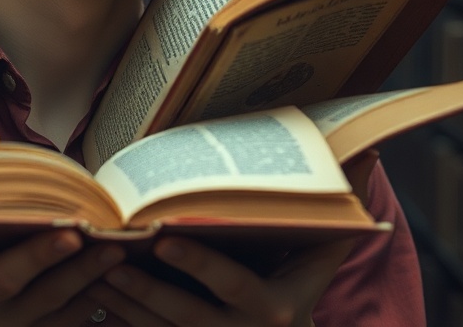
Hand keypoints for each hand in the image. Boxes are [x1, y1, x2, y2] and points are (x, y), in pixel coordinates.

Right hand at [0, 130, 126, 325]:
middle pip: (46, 298)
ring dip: (96, 282)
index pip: (6, 278)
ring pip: (66, 313)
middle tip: (112, 241)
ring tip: (124, 251)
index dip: (38, 256)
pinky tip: (122, 278)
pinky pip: (73, 323)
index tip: (71, 232)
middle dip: (81, 269)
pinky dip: (99, 302)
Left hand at [86, 151, 379, 325]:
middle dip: (144, 288)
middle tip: (110, 259)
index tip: (161, 241)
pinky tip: (90, 300)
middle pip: (184, 313)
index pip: (230, 283)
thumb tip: (371, 153)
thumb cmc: (303, 293)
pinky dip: (119, 321)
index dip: (196, 263)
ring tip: (91, 272)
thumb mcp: (322, 259)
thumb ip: (338, 214)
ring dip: (122, 303)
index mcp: (272, 308)